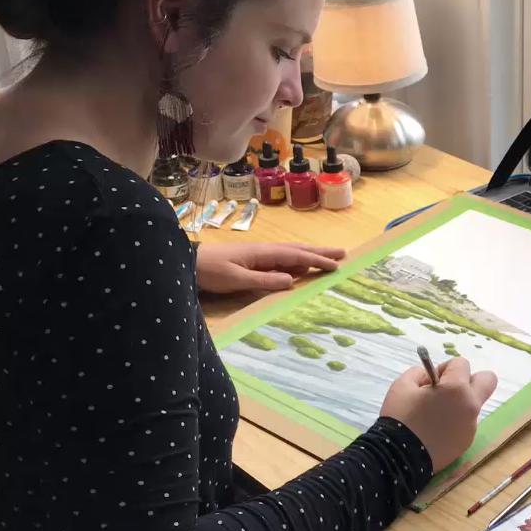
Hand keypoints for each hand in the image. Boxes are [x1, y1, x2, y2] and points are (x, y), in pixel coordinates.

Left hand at [195, 241, 345, 292]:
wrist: (187, 263)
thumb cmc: (211, 271)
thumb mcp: (236, 279)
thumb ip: (264, 280)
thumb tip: (293, 280)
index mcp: (263, 253)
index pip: (297, 256)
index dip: (317, 260)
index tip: (336, 265)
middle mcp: (265, 251)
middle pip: (298, 250)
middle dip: (321, 252)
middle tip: (343, 253)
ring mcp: (259, 256)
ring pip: (291, 255)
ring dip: (311, 256)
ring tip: (329, 259)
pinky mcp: (253, 262)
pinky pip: (281, 262)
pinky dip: (296, 263)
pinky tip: (301, 270)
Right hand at [381, 357, 498, 471]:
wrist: (399, 456)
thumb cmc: (400, 417)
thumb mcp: (402, 385)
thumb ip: (420, 373)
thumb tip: (431, 378)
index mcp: (457, 388)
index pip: (462, 363)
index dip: (445, 368)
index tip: (431, 381)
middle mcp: (470, 405)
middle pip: (487, 380)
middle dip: (471, 379)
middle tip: (449, 390)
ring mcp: (471, 426)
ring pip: (473, 405)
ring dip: (459, 404)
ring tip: (434, 416)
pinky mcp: (466, 442)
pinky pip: (465, 424)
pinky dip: (454, 423)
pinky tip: (435, 431)